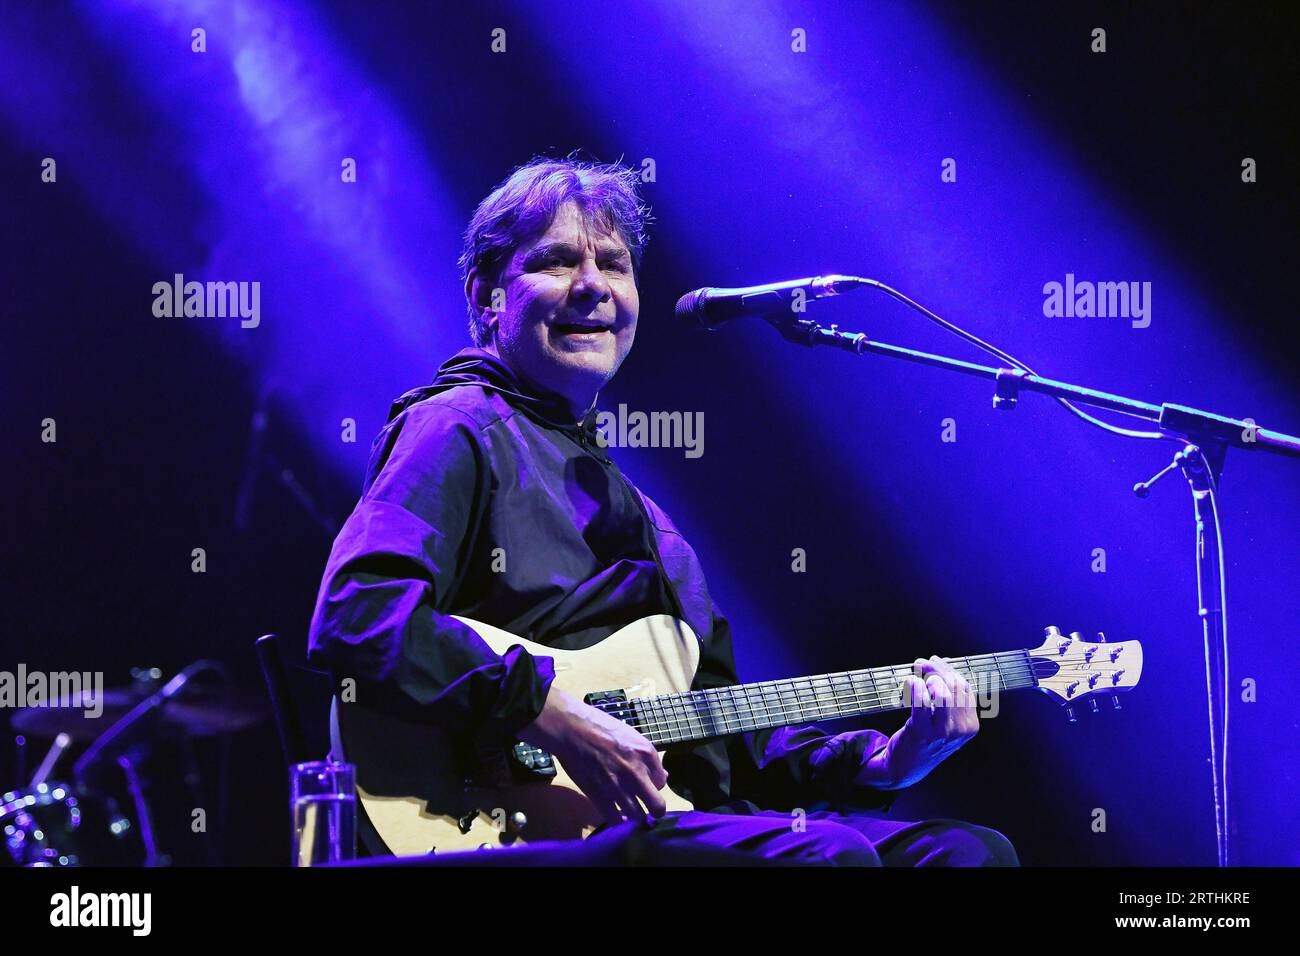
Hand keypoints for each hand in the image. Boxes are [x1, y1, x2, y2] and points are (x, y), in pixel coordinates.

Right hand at [518, 684, 668, 826]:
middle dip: (655, 809)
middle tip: (648, 807)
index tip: (646, 783)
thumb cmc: (601, 726)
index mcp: (646, 754)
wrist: (572, 729)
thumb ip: (647, 758)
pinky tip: (616, 813)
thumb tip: (661, 775)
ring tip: (630, 810)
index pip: (662, 782)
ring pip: (637, 816)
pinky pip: (615, 820)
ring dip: (635, 815)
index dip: (654, 784)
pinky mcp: (599, 796)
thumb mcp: (632, 736)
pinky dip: (617, 820)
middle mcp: (636, 773)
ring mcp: (618, 787)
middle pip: (657, 807)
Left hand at [855, 655, 979, 788]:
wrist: (906, 768)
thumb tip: (944, 664)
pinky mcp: (922, 732)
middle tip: (920, 663)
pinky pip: (921, 700)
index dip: (949, 670)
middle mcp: (961, 729)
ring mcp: (943, 732)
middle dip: (936, 668)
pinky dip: (914, 686)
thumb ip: (949, 698)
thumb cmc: (925, 740)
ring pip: (942, 691)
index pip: (965, 688)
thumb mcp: (946, 723)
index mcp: (970, 725)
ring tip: (916, 675)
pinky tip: (909, 684)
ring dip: (928, 677)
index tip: (935, 661)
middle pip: (954, 686)